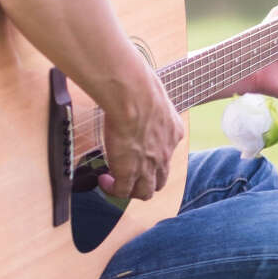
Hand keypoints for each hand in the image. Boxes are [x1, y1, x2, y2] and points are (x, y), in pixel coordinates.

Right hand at [95, 61, 184, 200]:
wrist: (134, 96)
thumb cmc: (140, 87)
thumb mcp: (153, 96)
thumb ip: (147, 101)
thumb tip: (133, 90)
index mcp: (173, 132)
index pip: (167, 154)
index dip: (153, 160)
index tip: (138, 154)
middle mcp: (165, 152)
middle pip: (160, 180)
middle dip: (145, 181)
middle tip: (129, 175)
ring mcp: (150, 165)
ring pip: (145, 192)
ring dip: (130, 190)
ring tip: (115, 181)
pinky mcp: (131, 172)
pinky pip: (123, 191)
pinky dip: (113, 188)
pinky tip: (104, 180)